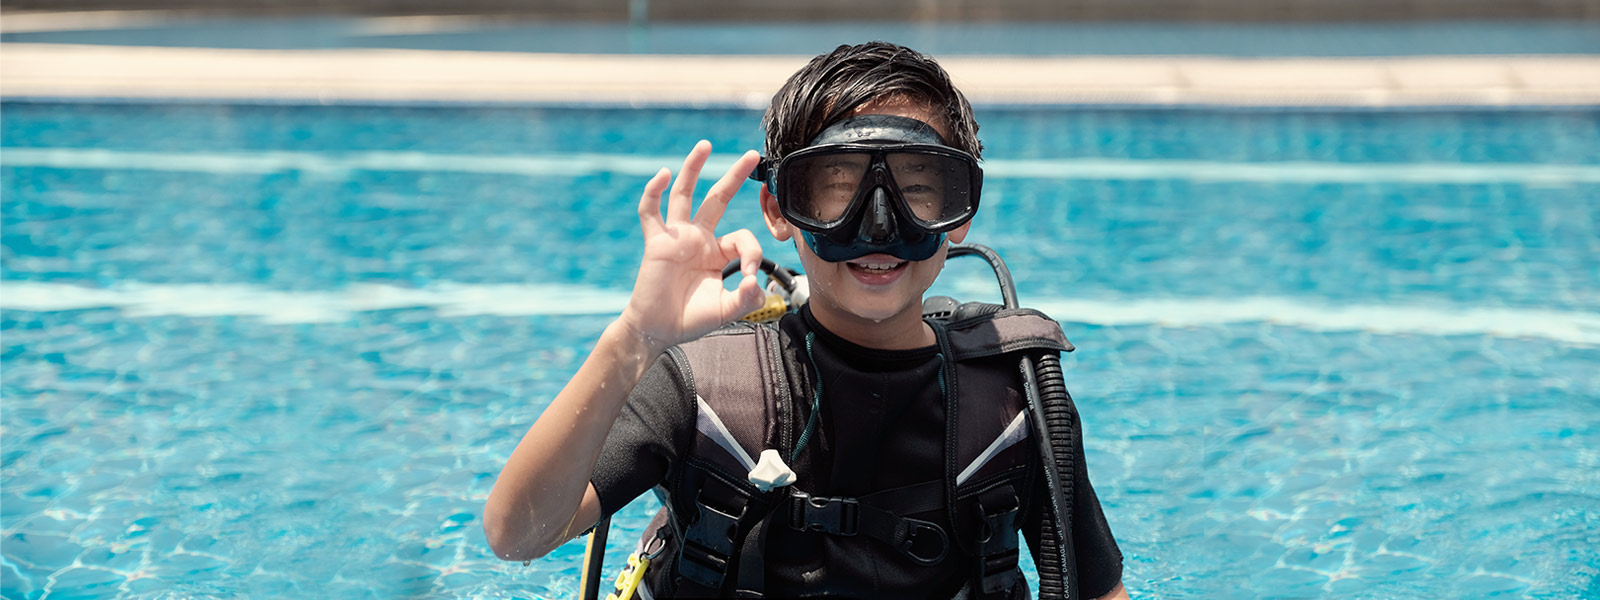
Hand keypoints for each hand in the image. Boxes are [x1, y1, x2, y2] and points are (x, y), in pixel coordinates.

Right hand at [617, 141, 765, 354]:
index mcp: (718, 253)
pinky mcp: (656, 242)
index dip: (751, 252)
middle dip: (735, 176)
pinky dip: (654, 192)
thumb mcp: (727, 310)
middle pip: (718, 198)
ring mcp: (676, 236)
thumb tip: (755, 281)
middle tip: (753, 154)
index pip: (742, 238)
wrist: (658, 330)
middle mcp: (698, 239)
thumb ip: (746, 298)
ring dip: (693, 168)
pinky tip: (663, 174)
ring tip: (705, 145)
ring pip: (684, 194)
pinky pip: (650, 211)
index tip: (749, 276)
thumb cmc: (691, 319)